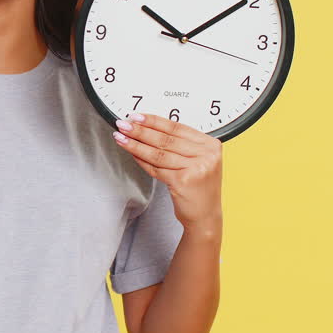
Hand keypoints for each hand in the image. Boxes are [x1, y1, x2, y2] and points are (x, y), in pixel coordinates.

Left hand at [112, 112, 222, 239]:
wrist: (205, 216)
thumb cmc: (198, 188)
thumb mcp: (196, 161)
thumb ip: (179, 145)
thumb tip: (148, 128)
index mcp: (211, 144)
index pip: (177, 127)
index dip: (154, 120)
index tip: (137, 116)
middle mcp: (207, 155)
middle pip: (166, 138)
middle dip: (141, 130)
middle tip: (124, 124)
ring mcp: (197, 168)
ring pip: (158, 152)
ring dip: (136, 144)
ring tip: (121, 137)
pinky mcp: (184, 181)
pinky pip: (156, 167)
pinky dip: (141, 160)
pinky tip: (131, 153)